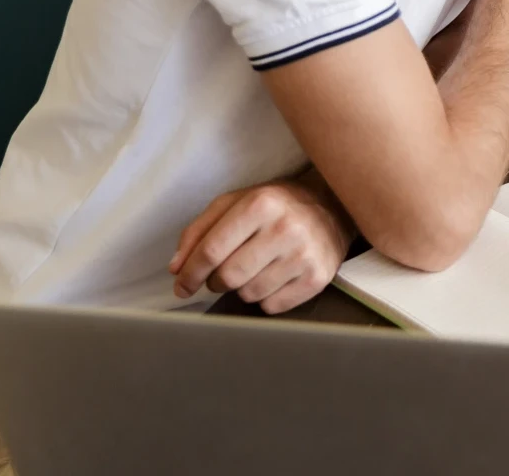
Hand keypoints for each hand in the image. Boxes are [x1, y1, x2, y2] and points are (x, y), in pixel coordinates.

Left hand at [169, 176, 355, 313]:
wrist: (332, 205)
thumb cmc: (276, 205)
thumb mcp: (236, 202)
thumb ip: (200, 230)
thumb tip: (176, 268)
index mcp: (260, 204)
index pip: (211, 250)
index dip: (190, 273)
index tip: (182, 285)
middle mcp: (285, 228)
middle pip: (229, 276)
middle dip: (215, 282)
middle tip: (220, 276)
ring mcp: (304, 255)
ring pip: (249, 294)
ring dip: (242, 289)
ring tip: (254, 271)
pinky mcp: (318, 277)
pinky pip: (273, 306)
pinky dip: (265, 298)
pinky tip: (274, 278)